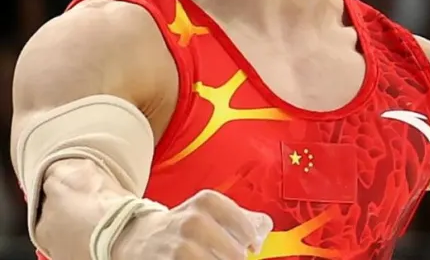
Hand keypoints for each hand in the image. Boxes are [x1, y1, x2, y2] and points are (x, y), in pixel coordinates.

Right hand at [113, 190, 272, 258]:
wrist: (137, 236)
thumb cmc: (185, 224)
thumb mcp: (211, 211)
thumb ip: (243, 217)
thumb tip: (265, 228)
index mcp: (208, 202)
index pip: (246, 226)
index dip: (251, 238)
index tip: (252, 246)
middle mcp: (192, 222)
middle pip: (236, 253)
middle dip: (237, 258)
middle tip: (230, 256)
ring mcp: (178, 246)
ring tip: (214, 258)